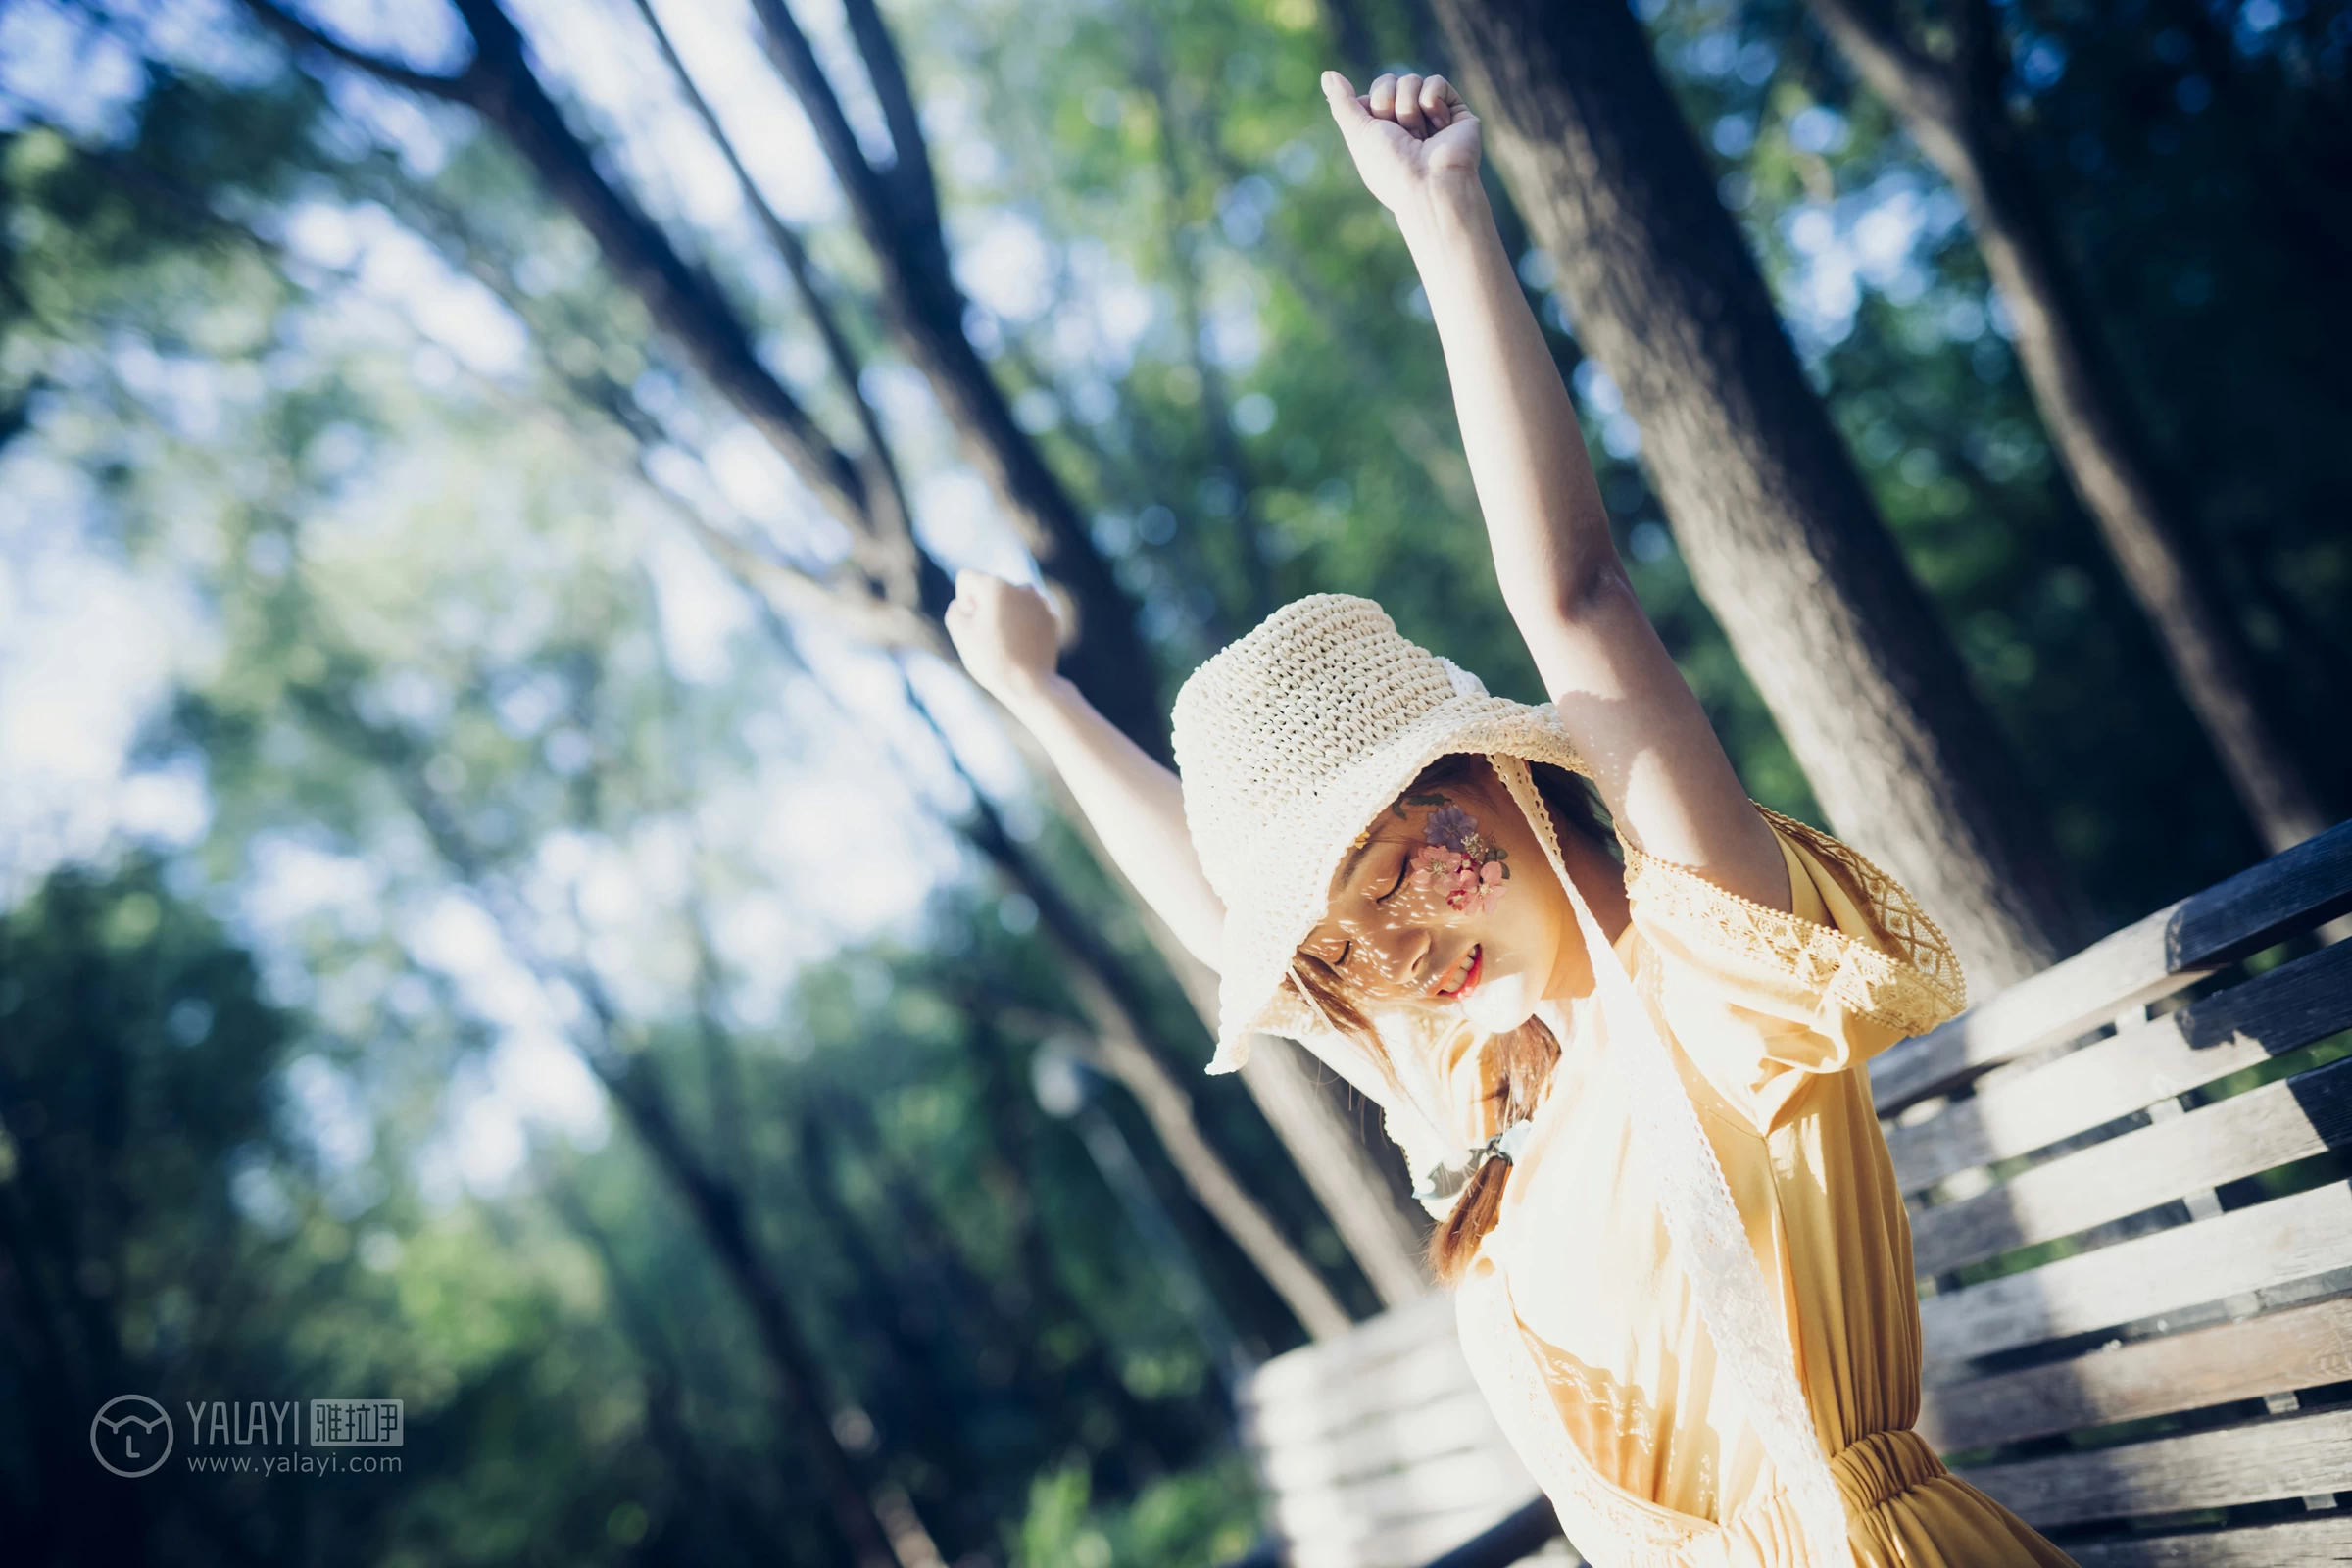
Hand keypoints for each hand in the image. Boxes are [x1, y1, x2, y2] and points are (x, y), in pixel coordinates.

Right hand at [945, 570, 1061, 706]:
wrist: (1030, 685)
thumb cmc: (992, 659)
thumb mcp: (961, 633)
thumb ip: (955, 610)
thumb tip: (966, 605)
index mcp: (996, 586)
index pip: (966, 579)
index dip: (963, 601)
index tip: (972, 624)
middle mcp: (1021, 587)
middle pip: (991, 589)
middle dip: (985, 607)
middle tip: (989, 638)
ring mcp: (1040, 603)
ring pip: (1011, 601)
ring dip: (1005, 614)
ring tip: (1006, 642)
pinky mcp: (1051, 619)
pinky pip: (1029, 614)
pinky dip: (1023, 625)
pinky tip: (1022, 646)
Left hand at [1321, 70, 1481, 220]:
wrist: (1430, 183)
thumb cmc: (1391, 166)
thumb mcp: (1358, 133)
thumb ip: (1342, 103)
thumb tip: (1328, 74)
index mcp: (1384, 131)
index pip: (1373, 94)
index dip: (1372, 105)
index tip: (1378, 130)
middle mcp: (1408, 123)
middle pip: (1390, 82)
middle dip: (1389, 103)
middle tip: (1400, 133)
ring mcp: (1432, 117)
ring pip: (1412, 80)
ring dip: (1409, 107)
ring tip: (1420, 136)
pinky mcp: (1456, 112)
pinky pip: (1437, 82)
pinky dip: (1432, 100)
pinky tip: (1439, 126)